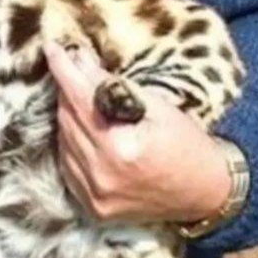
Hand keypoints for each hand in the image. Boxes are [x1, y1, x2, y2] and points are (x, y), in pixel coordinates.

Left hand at [45, 36, 240, 242]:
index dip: (64, 70)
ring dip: (68, 117)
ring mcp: (96, 198)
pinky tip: (82, 129)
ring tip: (80, 96)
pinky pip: (70, 169)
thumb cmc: (187, 143)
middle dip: (68, 90)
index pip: (79, 100)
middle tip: (73, 66)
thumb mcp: (156, 105)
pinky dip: (71, 146)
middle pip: (68, 122)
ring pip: (64, 145)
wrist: (205, 193)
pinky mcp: (95, 210)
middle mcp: (102, 177)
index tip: (52, 47)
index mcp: (119, 149)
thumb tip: (81, 61)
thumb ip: (115, 85)